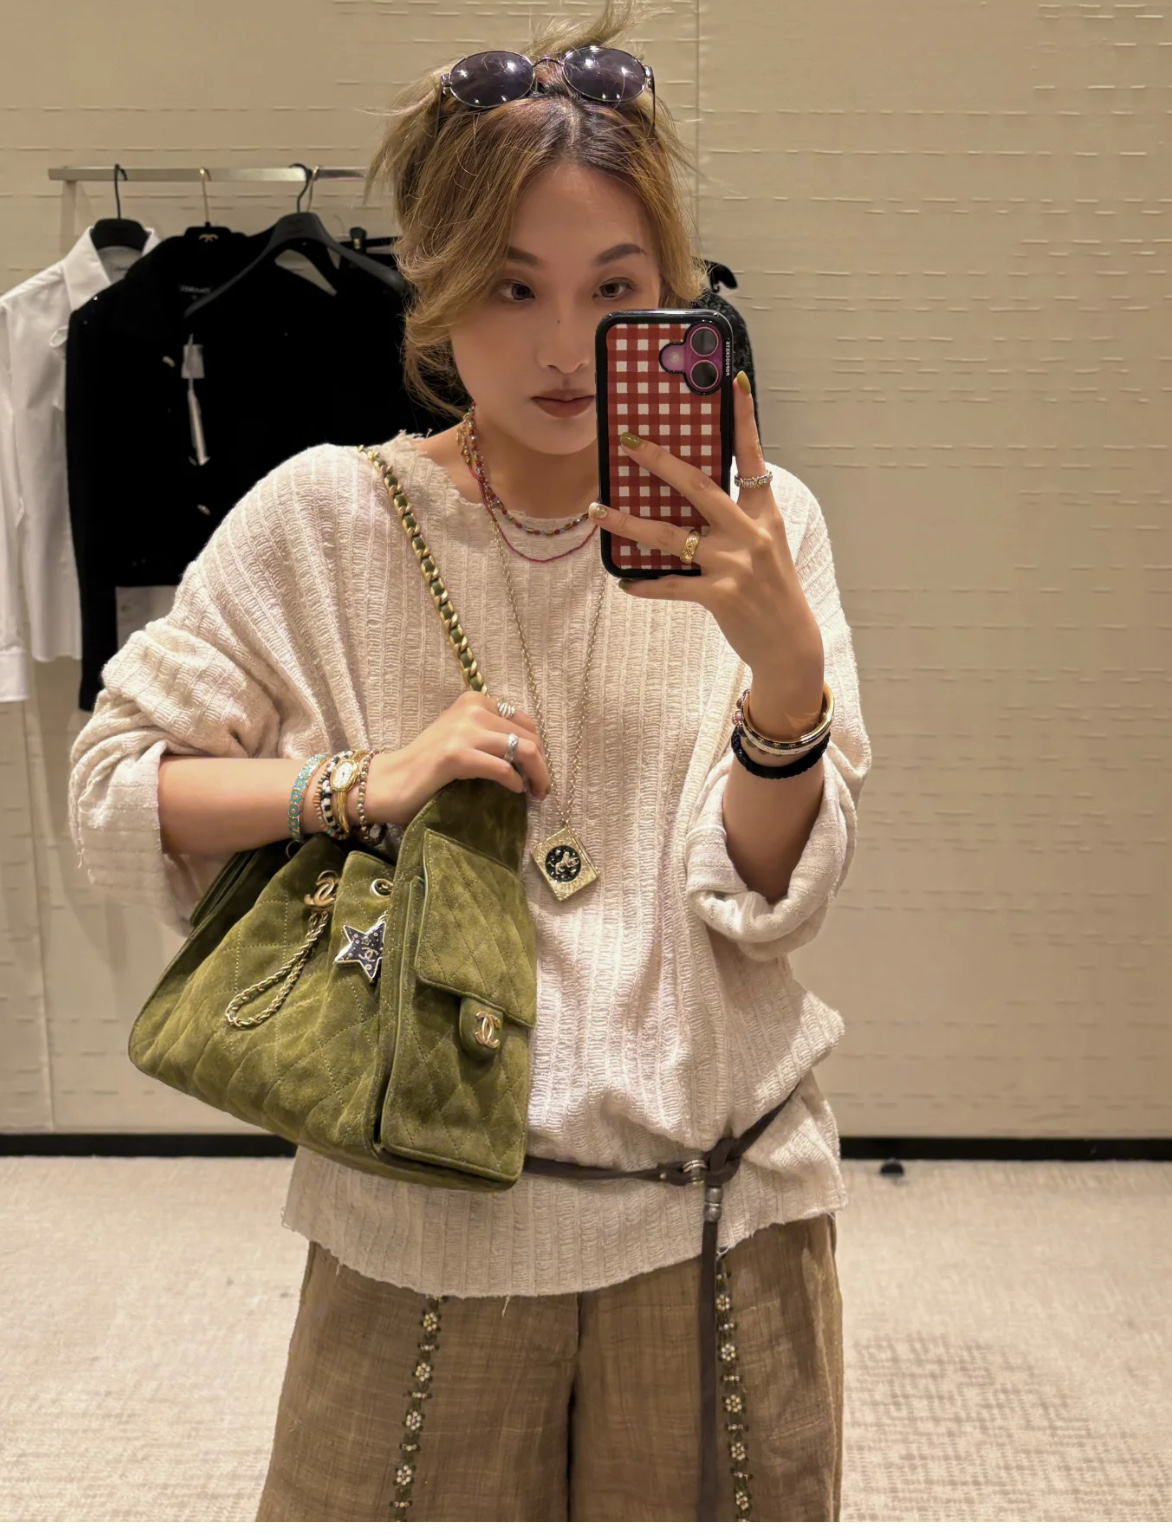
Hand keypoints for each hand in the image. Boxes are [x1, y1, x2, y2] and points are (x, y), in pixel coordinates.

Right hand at [362, 691, 550, 825]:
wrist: (390, 781)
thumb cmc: (428, 764)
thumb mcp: (463, 736)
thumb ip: (491, 734)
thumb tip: (533, 752)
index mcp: (475, 700)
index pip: (526, 722)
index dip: (539, 748)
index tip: (538, 771)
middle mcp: (472, 709)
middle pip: (530, 737)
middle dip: (542, 766)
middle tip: (542, 789)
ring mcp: (463, 730)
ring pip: (524, 750)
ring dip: (537, 776)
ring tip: (536, 794)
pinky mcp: (456, 755)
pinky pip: (502, 768)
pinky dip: (515, 783)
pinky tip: (515, 791)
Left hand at [589, 371, 824, 733]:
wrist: (790, 645)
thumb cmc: (772, 592)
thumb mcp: (766, 546)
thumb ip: (738, 519)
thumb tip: (695, 498)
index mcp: (764, 513)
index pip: (753, 455)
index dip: (743, 418)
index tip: (732, 380)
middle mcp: (750, 532)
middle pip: (697, 486)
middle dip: (659, 462)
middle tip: (629, 442)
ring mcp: (734, 564)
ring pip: (669, 536)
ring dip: (627, 523)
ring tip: (596, 511)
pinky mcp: (720, 595)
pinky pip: (671, 584)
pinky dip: (644, 585)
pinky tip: (624, 582)